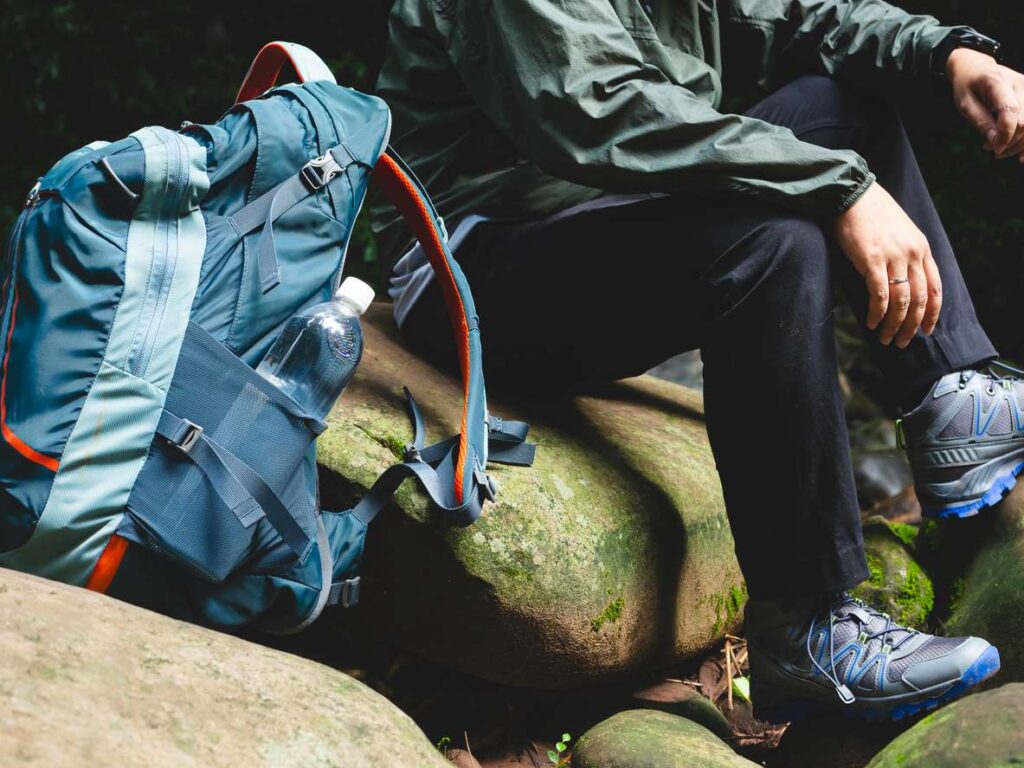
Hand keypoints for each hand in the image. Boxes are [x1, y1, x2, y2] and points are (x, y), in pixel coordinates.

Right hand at [834, 182, 941, 347]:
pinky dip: (876, 313)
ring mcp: (894, 257)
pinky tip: (870, 322)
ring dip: (894, 325)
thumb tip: (900, 281)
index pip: (935, 288)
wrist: (851, 194)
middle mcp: (913, 253)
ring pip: (902, 302)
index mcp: (921, 248)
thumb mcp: (898, 231)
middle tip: (901, 342)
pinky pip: (880, 295)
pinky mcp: (872, 260)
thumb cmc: (870, 213)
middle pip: (919, 300)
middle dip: (912, 326)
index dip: (932, 313)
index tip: (926, 330)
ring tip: (885, 338)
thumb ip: (904, 254)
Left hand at [947, 48, 1023, 161]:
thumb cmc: (967, 85)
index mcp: (997, 83)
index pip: (1010, 111)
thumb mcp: (965, 104)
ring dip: (1020, 143)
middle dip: (1011, 142)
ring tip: (1001, 151)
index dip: (1005, 135)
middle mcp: (1020, 83)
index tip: (995, 150)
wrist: (976, 66)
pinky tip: (1021, 155)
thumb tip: (995, 143)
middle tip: (992, 151)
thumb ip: (981, 122)